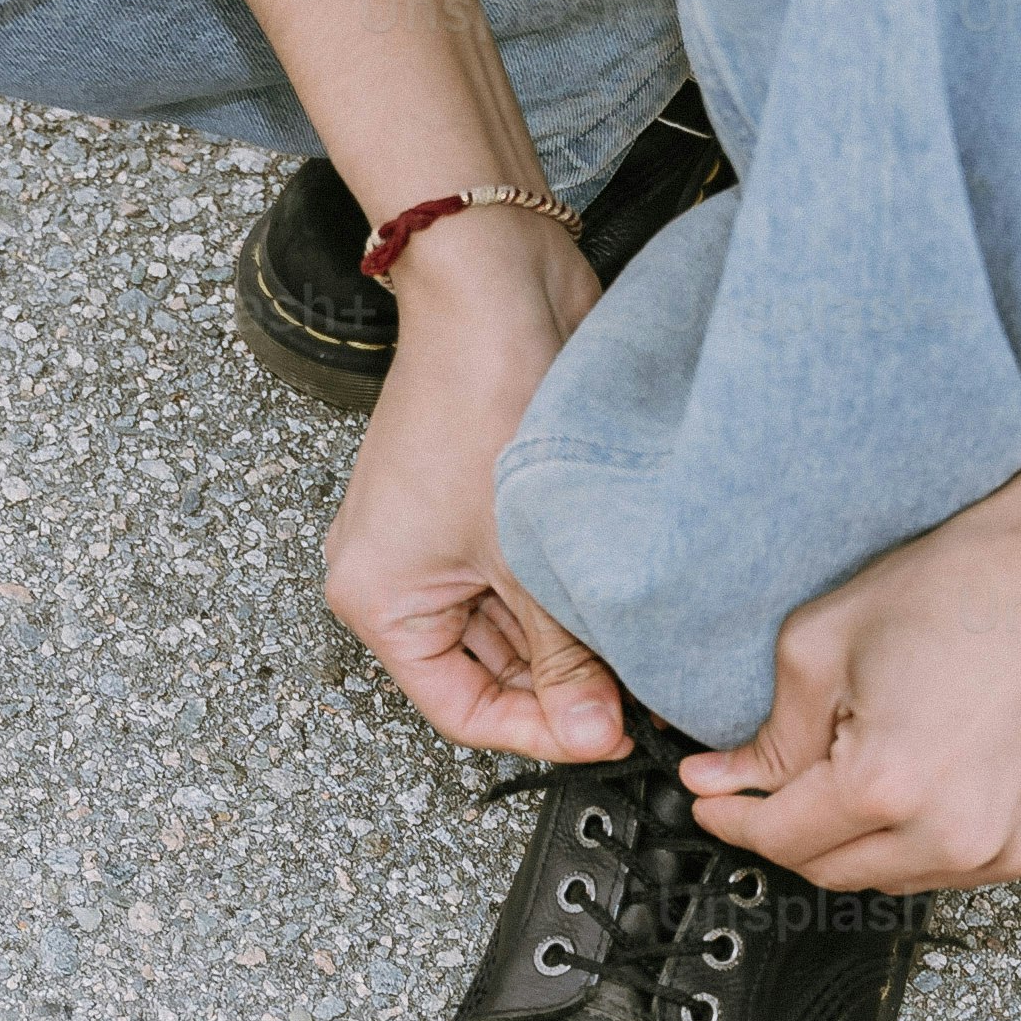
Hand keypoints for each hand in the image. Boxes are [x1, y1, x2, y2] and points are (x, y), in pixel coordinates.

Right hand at [322, 215, 626, 764]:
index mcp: (379, 599)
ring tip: (636, 641)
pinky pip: (530, 578)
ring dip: (574, 639)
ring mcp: (444, 540)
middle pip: (489, 672)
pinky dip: (573, 592)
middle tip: (642, 693)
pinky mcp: (487, 507)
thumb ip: (560, 654)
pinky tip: (622, 595)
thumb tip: (589, 734)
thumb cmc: (478, 397)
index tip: (608, 734)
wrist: (497, 286)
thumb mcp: (525, 555)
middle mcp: (400, 575)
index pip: (460, 711)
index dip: (536, 733)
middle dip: (563, 685)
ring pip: (517, 628)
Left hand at [679, 468, 1020, 891]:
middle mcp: (959, 836)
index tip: (715, 802)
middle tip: (785, 782)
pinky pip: (978, 865)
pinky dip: (948, 834)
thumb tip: (725, 780)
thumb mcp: (827, 641)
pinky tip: (950, 774)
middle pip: (836, 873)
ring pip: (905, 878)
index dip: (733, 819)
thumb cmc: (975, 585)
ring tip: (884, 761)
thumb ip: (770, 732)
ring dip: (874, 837)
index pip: (779, 839)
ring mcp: (1019, 848)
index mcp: (889, 787)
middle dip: (796, 831)